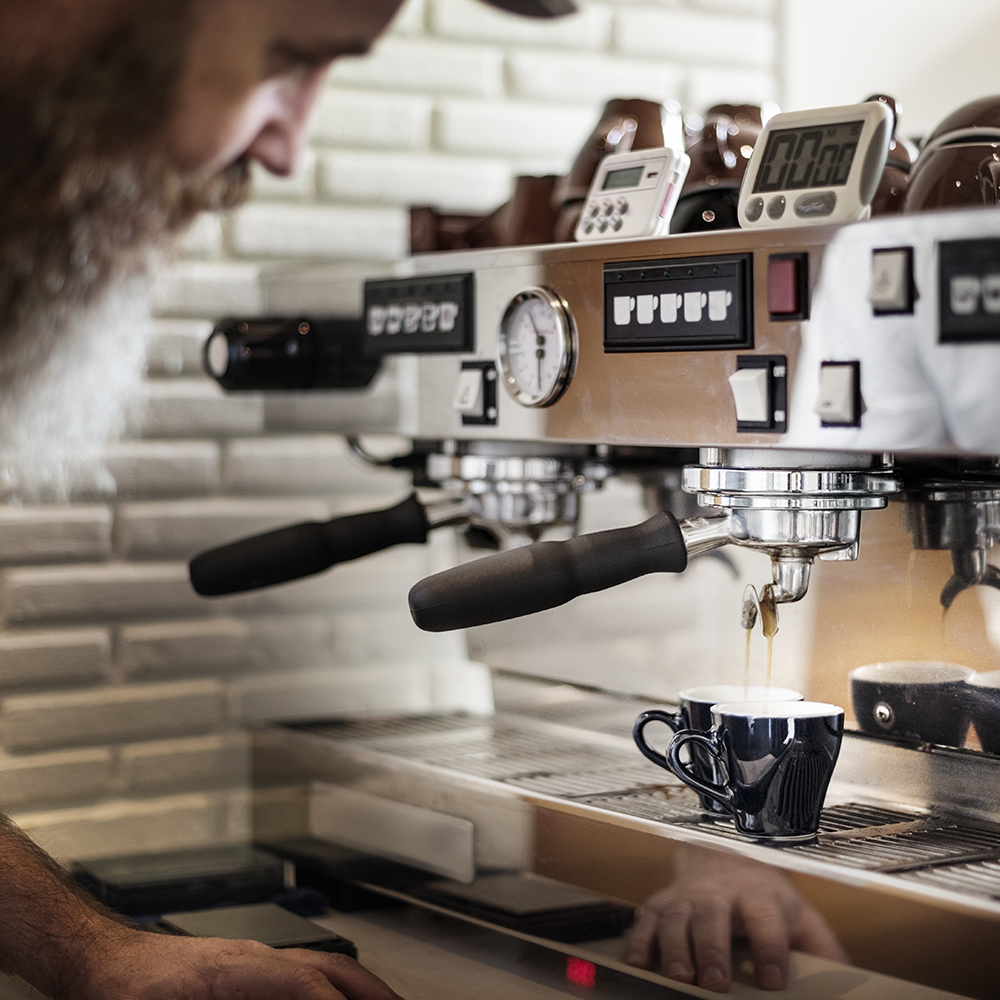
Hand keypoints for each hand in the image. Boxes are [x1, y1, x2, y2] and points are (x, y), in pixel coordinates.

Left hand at [68, 924, 404, 999]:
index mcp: (246, 969)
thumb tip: (310, 997)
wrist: (99, 965)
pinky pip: (300, 973)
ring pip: (322, 968)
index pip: (313, 987)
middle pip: (333, 970)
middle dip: (372, 994)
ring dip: (356, 989)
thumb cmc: (129, 992)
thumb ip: (267, 990)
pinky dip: (328, 988)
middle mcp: (259, 959)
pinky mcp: (243, 969)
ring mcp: (254, 960)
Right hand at [624, 845, 847, 992]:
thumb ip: (822, 949)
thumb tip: (849, 983)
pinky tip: (640, 963)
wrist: (722, 859)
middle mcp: (718, 894)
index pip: (766, 918)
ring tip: (681, 977)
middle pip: (713, 915)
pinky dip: (639, 941)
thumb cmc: (763, 898)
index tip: (773, 979)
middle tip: (716, 983)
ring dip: (675, 948)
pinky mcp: (660, 905)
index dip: (770, 948)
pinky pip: (644, 921)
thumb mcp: (798, 916)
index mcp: (758, 896)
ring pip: (676, 918)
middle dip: (713, 948)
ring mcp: (685, 898)